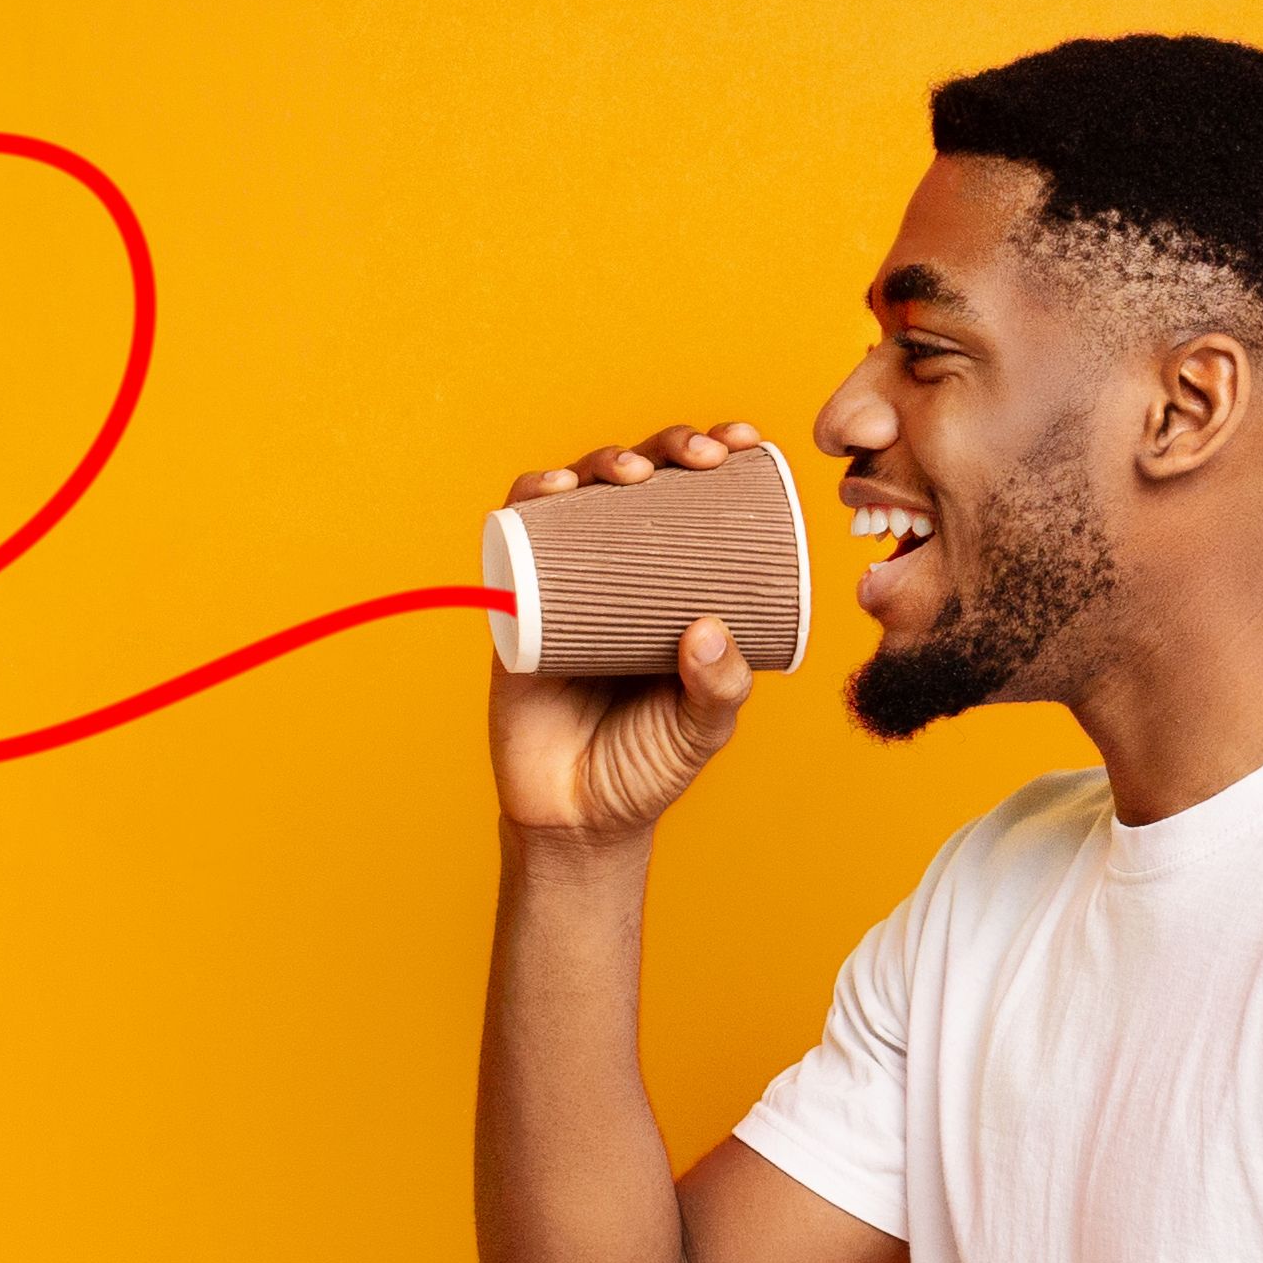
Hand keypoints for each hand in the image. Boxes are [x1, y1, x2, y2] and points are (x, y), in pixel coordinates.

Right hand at [490, 425, 771, 837]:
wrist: (576, 819)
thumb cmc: (647, 768)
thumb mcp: (702, 728)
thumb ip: (719, 688)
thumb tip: (709, 627)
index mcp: (674, 586)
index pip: (697, 502)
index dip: (718, 455)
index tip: (747, 442)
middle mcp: (619, 574)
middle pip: (639, 482)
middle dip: (671, 447)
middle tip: (704, 458)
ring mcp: (564, 584)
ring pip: (578, 496)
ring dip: (602, 461)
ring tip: (632, 475)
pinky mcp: (516, 606)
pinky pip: (514, 539)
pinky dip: (527, 502)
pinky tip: (550, 490)